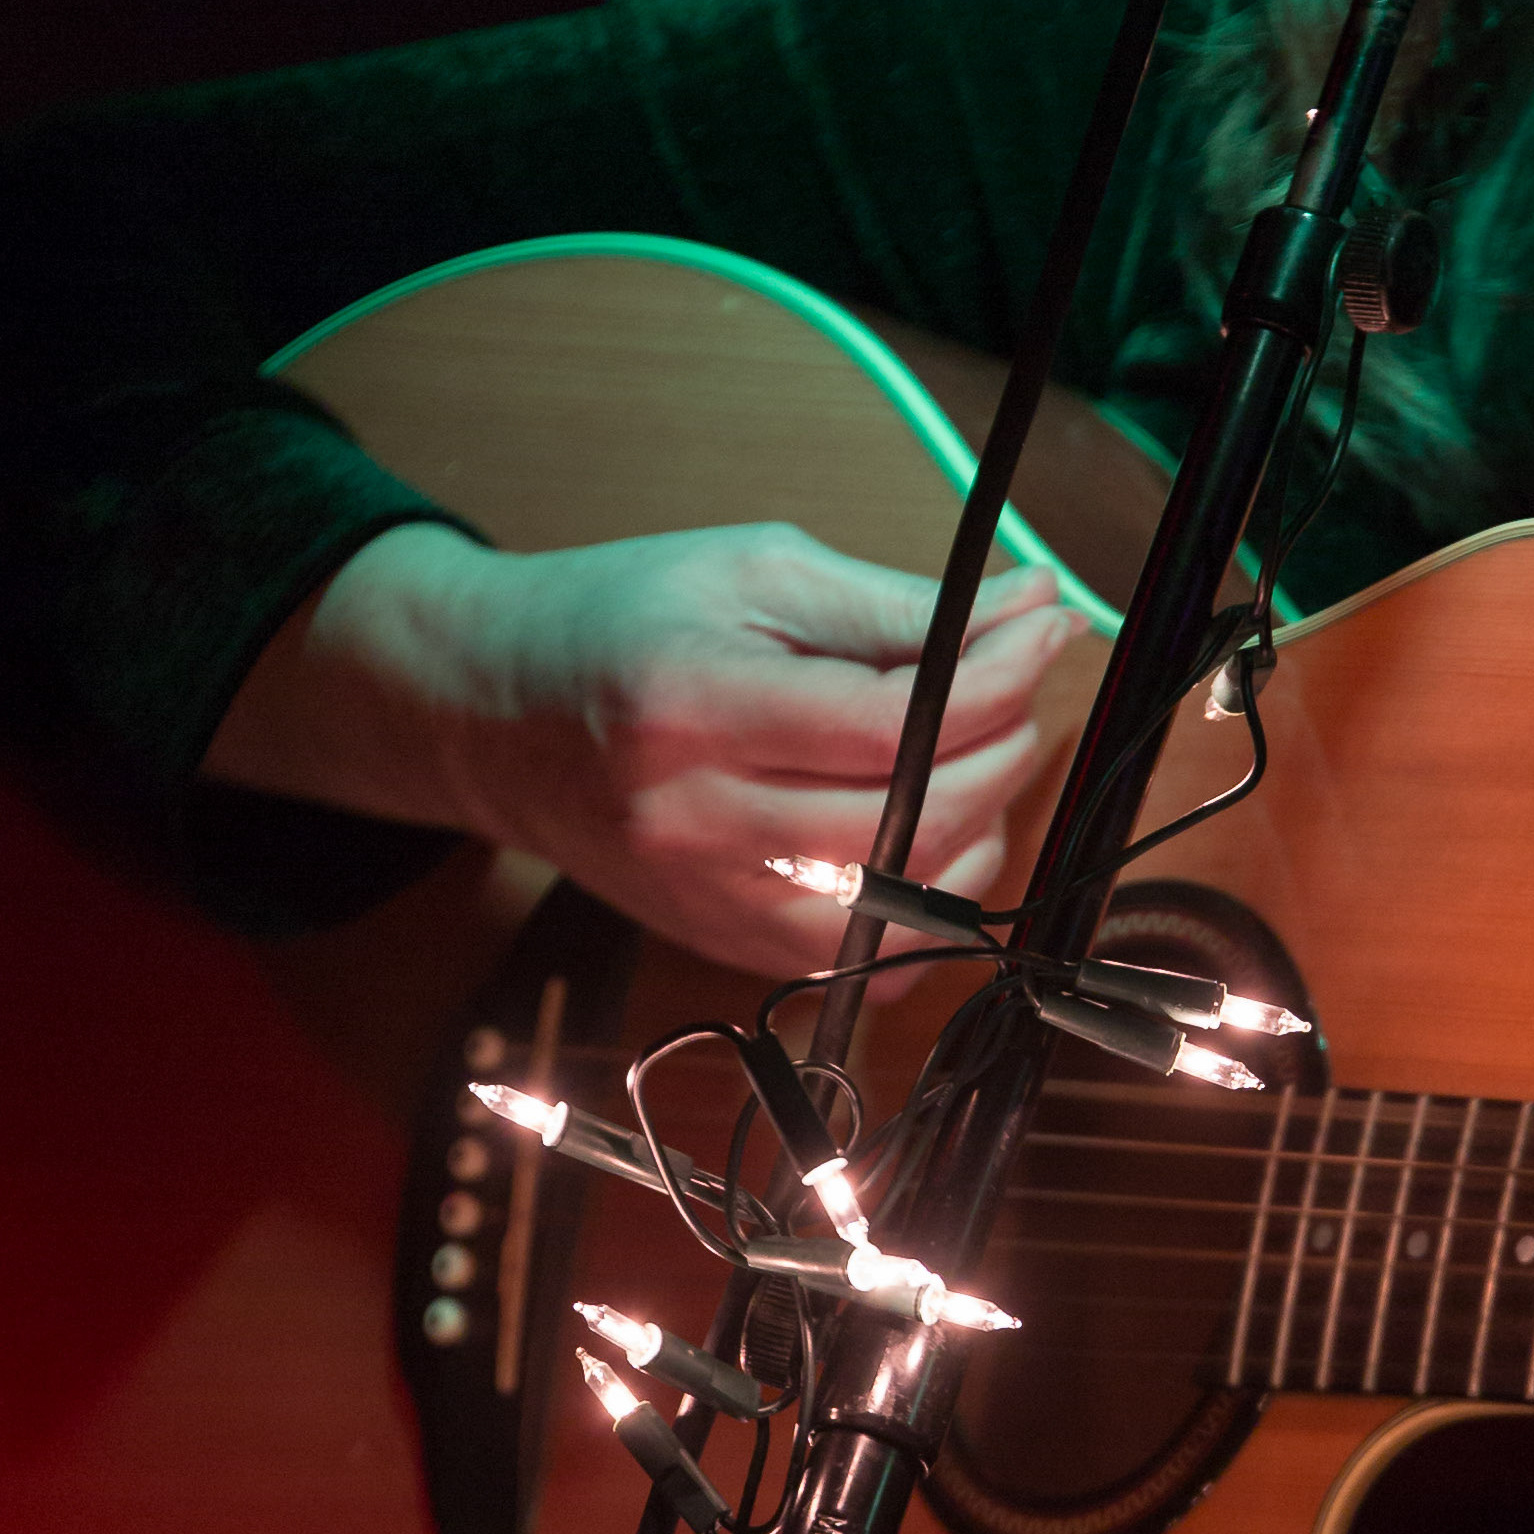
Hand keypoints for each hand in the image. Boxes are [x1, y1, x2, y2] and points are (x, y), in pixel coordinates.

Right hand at [206, 516, 1067, 977]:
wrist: (489, 713)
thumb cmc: (618, 622)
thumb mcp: (748, 575)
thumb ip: (893, 605)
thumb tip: (1028, 608)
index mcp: (691, 705)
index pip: (891, 720)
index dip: (995, 678)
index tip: (1044, 626)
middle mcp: (693, 819)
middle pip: (908, 817)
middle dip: (1001, 746)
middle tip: (1016, 688)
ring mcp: (703, 898)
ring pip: (898, 906)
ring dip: (976, 834)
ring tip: (976, 759)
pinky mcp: (718, 943)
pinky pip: (860, 958)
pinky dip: (924, 911)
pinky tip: (933, 843)